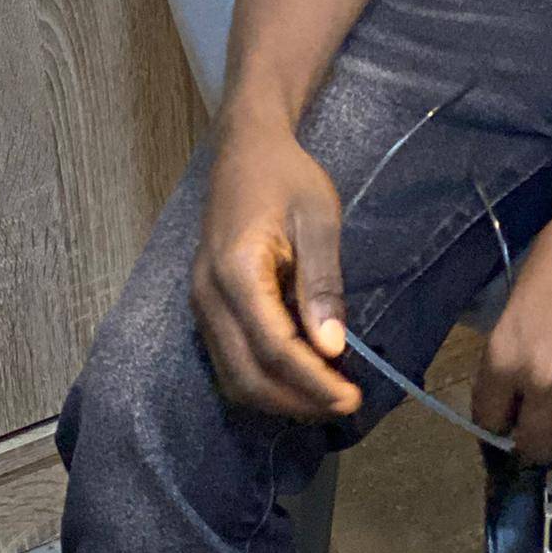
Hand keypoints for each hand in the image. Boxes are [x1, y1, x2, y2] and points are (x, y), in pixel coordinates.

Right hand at [191, 99, 364, 424]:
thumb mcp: (317, 217)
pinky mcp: (205, 308)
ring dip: (280, 397)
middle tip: (344, 405)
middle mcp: (208, 297)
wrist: (245, 148)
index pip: (273, 348)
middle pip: (247, 376)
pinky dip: (265, 379)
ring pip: (234, 377)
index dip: (312, 381)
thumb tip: (333, 347)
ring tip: (327, 397)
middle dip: (297, 400)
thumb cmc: (286, 176)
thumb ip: (322, 282)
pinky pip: (230, 361)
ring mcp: (201, 305)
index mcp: (236, 272)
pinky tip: (301, 375)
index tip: (351, 398)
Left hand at [471, 188, 551, 464]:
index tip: (511, 413)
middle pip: (535, 446)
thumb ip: (518, 342)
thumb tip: (518, 378)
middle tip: (550, 416)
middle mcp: (542, 377)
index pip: (489, 419)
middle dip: (539, 436)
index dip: (499, 418)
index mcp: (506, 351)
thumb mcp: (523, 290)